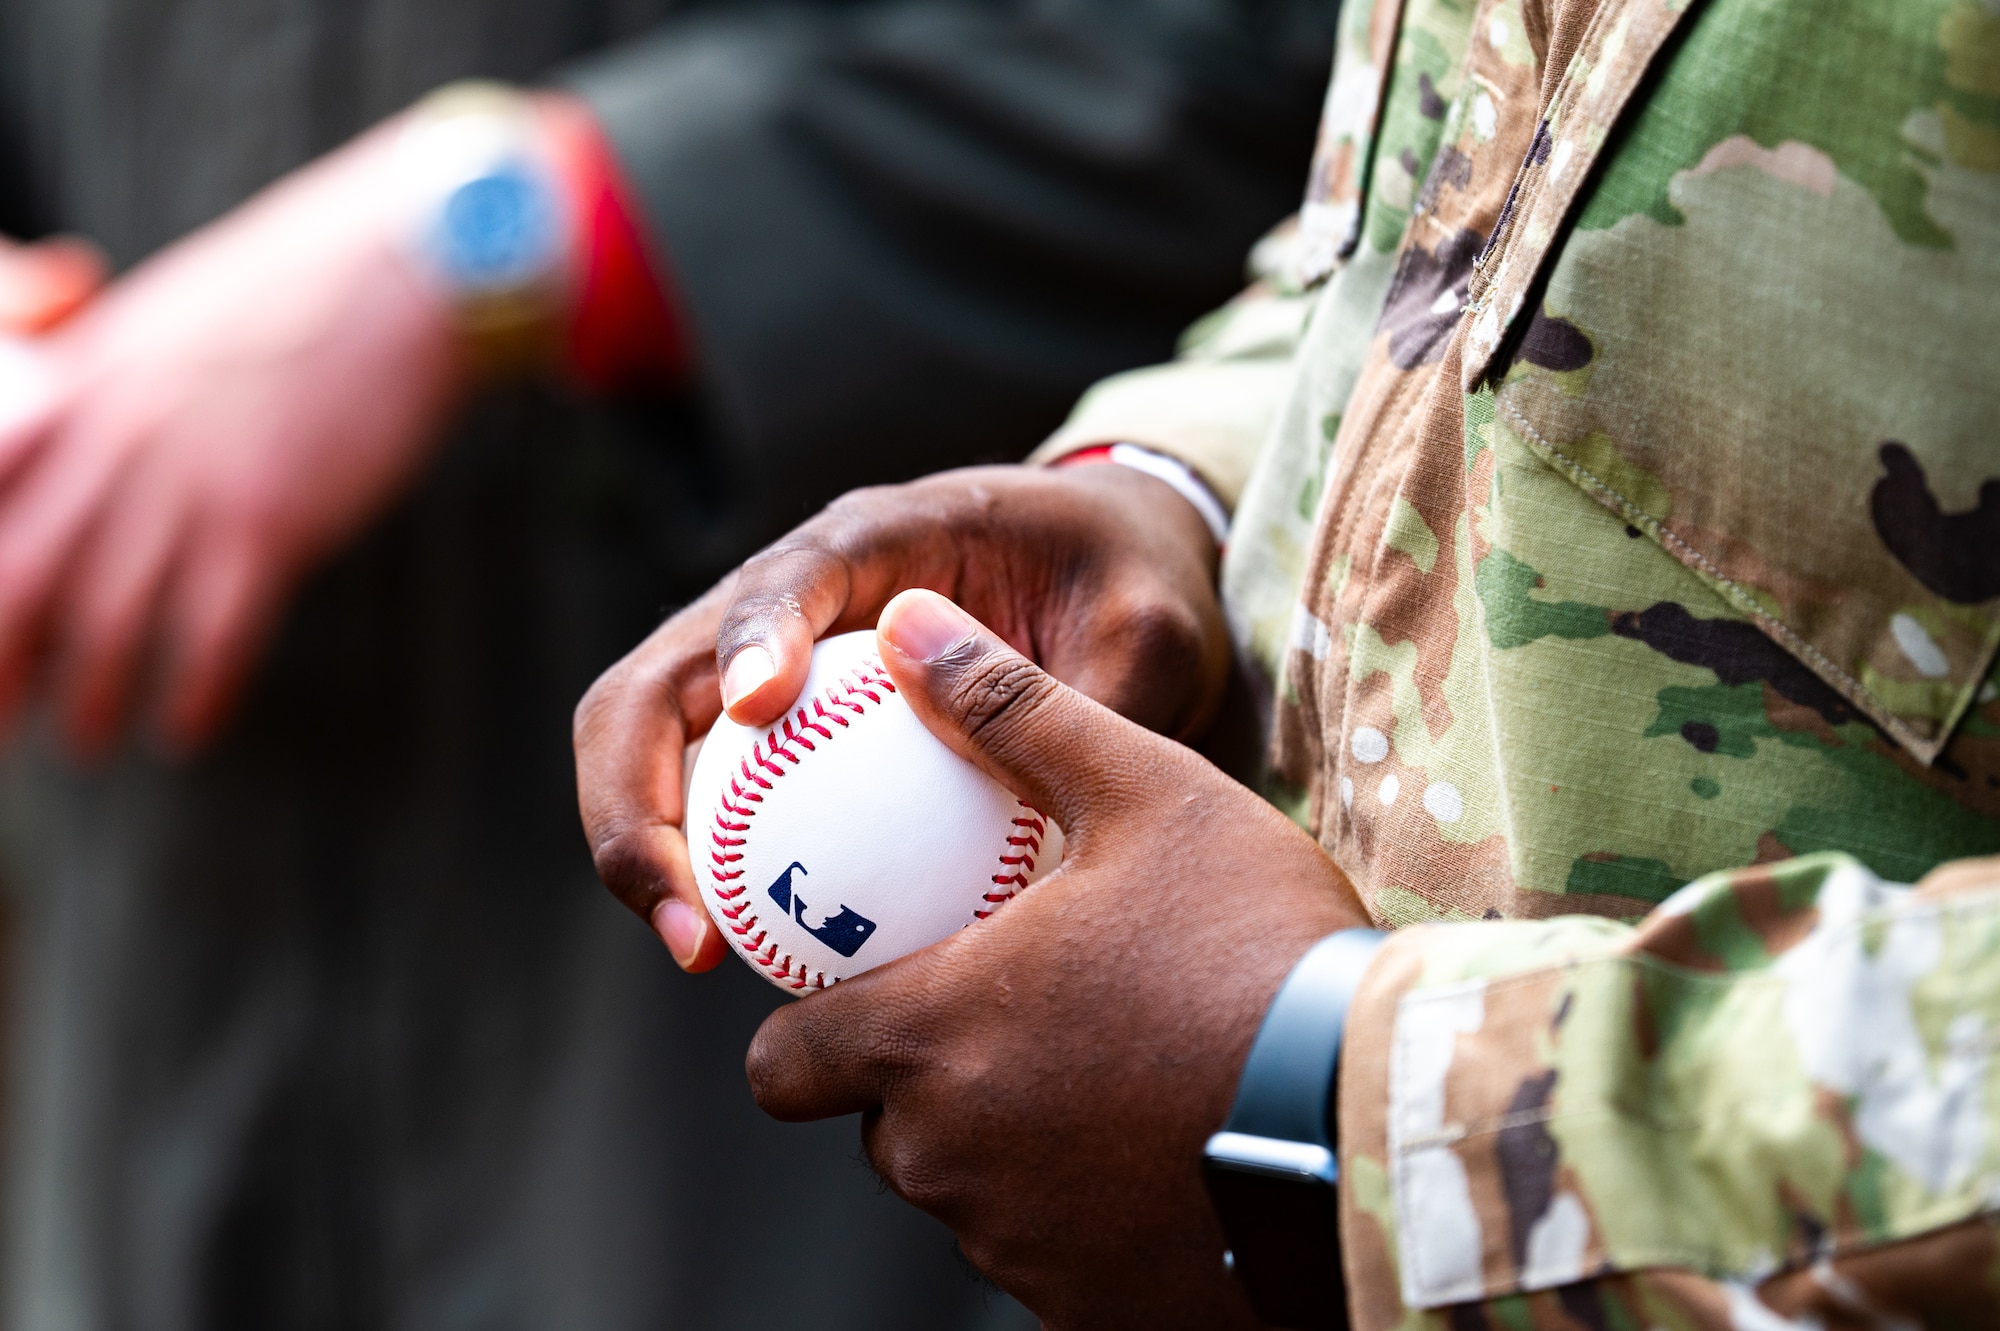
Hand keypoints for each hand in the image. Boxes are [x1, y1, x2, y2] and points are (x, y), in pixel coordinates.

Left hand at [0, 120, 470, 756]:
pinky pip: (213, 633)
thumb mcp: (170, 327)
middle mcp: (119, 440)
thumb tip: (87, 461)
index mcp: (85, 386)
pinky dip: (193, 693)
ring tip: (87, 742)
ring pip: (108, 622)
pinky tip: (189, 728)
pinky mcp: (271, 518)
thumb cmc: (300, 296)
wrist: (402, 271)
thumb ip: (114, 394)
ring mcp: (193, 482)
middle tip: (1, 725)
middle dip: (2, 667)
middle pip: (20, 580)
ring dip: (90, 699)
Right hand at [573, 462, 1228, 969]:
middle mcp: (794, 593)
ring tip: (698, 950)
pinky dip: (699, 868)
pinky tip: (742, 953)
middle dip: (635, 793)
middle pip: (656, 678)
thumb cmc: (1130, 586)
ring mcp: (767, 661)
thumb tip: (1039, 804)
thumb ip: (1101, 697)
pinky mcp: (773, 728)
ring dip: (642, 845)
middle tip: (689, 914)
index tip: (756, 710)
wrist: (1108, 571)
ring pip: (650, 743)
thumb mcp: (1154, 626)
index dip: (753, 635)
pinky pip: (709, 797)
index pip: (789, 576)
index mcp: (880, 538)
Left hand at [746, 589, 1367, 1327]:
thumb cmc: (1256, 948)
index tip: (877, 989)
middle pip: (878, 1126)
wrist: (1378, 1118)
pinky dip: (1076, 1210)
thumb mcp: (1144, 797)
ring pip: (963, 1189)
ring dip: (1004, 1141)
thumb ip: (1010, 711)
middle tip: (1023, 1017)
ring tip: (1108, 1070)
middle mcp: (946, 1156)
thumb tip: (911, 623)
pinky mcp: (1084, 1303)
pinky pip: (1042, 1254)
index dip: (811, 1028)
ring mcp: (1014, 1244)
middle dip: (924, 1078)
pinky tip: (1157, 1148)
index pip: (781, 1064)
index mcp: (929, 1034)